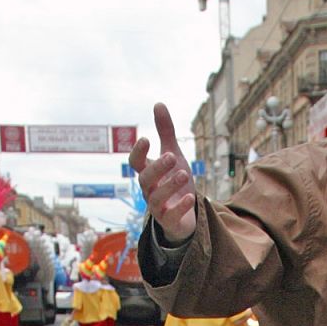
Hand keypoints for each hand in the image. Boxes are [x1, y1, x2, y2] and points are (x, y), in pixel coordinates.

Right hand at [129, 103, 197, 243]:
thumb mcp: (173, 155)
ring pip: (156, 198)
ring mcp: (159, 208)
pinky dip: (180, 206)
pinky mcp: (170, 221)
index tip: (147, 139)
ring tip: (184, 174)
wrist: (184, 215)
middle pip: (145, 179)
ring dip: (169, 185)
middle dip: (157, 168)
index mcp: (148, 173)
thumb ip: (166, 132)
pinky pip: (171, 216)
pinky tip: (190, 197)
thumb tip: (158, 104)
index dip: (138, 152)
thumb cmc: (175, 182)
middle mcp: (149, 190)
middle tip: (170, 155)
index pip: (135, 163)